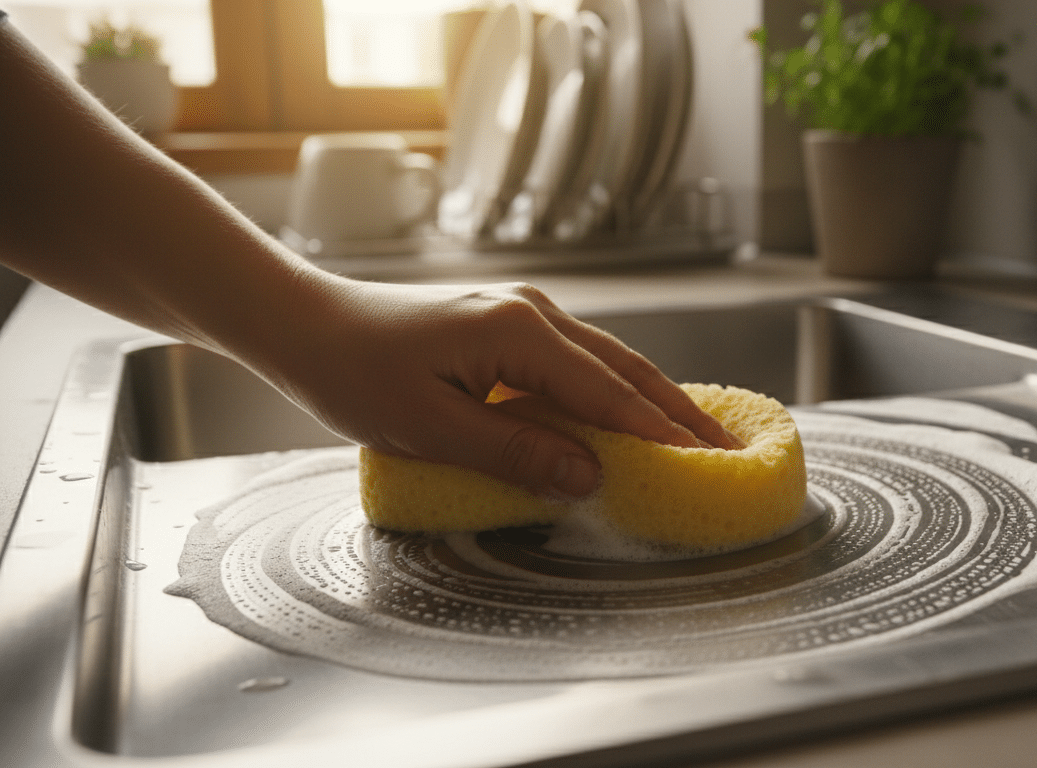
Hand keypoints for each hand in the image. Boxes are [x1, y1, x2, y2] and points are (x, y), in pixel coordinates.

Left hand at [256, 278, 744, 497]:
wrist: (307, 324)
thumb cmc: (355, 371)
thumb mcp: (431, 427)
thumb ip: (515, 451)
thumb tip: (588, 475)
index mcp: (518, 331)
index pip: (608, 391)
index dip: (659, 433)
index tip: (705, 464)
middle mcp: (533, 312)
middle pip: (625, 368)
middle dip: (679, 413)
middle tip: (727, 452)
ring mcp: (524, 313)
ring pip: (609, 361)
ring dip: (654, 400)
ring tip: (698, 437)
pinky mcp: (510, 324)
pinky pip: (582, 360)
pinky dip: (617, 390)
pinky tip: (633, 413)